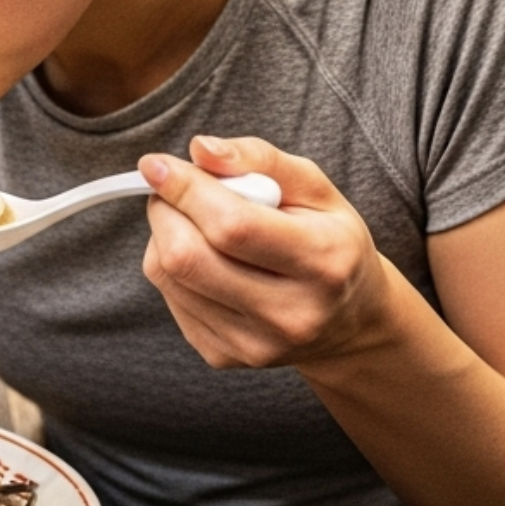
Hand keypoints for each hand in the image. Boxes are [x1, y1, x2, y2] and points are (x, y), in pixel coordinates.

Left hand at [139, 135, 393, 370]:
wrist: (349, 320)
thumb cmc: (329, 240)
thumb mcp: (316, 188)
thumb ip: (259, 159)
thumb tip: (199, 149)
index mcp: (322, 261)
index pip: (232, 226)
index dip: (184, 189)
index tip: (155, 163)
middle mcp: (290, 313)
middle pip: (187, 256)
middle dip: (166, 210)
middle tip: (175, 190)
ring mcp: (254, 344)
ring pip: (168, 276)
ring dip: (165, 235)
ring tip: (197, 222)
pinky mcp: (224, 356)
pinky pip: (169, 299)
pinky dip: (172, 267)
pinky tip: (204, 257)